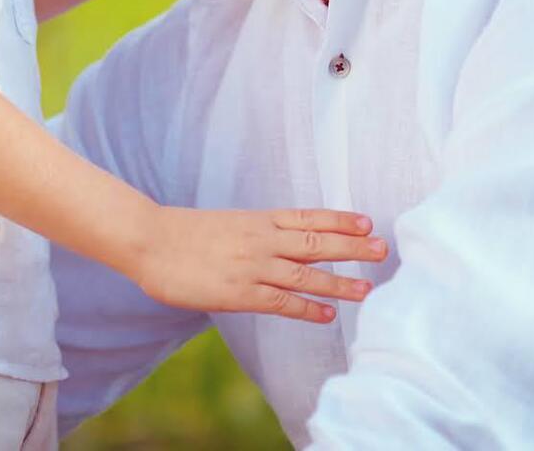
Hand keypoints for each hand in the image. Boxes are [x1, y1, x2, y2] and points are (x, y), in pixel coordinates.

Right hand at [131, 207, 386, 323]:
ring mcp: (252, 266)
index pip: (309, 217)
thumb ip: (255, 233)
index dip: (340, 220)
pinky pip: (280, 301)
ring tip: (367, 288)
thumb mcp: (229, 225)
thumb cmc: (184, 234)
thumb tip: (276, 243)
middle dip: (352, 247)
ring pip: (305, 273)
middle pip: (316, 242)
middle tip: (382, 249)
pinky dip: (306, 307)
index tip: (367, 222)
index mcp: (259, 220)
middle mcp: (262, 239)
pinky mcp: (239, 292)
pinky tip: (327, 315)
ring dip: (339, 281)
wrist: (150, 239)